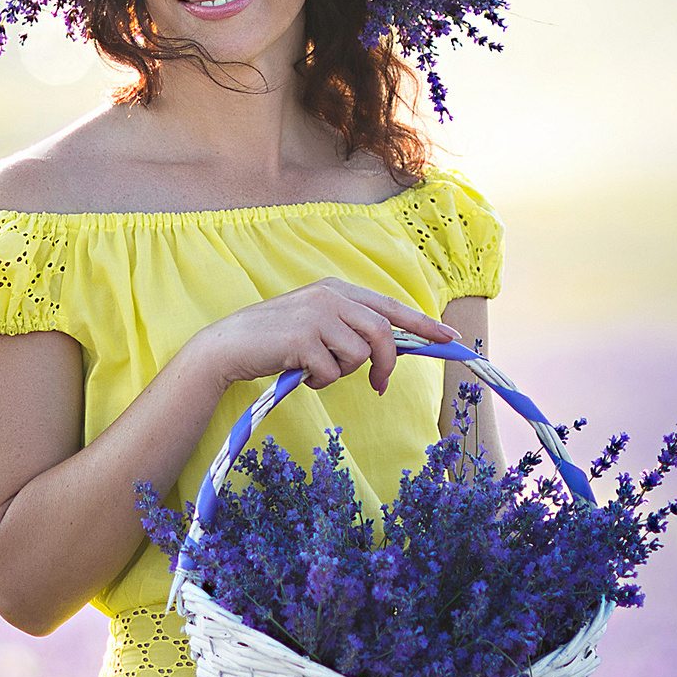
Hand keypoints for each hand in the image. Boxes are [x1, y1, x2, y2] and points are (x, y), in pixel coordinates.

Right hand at [190, 279, 455, 395]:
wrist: (227, 345)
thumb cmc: (276, 339)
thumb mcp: (317, 323)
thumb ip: (349, 326)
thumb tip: (391, 349)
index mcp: (336, 290)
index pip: (389, 306)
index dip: (422, 323)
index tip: (449, 338)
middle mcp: (329, 297)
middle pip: (381, 333)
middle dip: (386, 364)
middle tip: (378, 386)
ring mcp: (314, 316)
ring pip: (357, 355)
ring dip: (341, 373)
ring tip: (315, 370)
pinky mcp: (300, 339)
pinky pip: (331, 372)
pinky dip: (319, 382)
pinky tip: (299, 374)